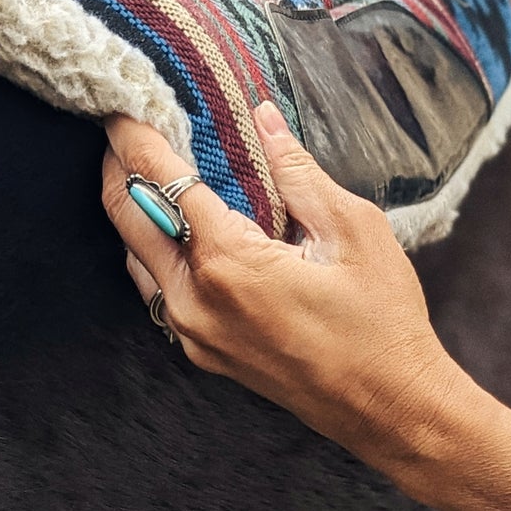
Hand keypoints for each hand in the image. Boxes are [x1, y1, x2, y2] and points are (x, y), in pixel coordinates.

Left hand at [102, 104, 467, 475]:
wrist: (391, 408)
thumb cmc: (384, 325)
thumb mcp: (355, 232)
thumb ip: (299, 173)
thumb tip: (264, 120)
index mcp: (230, 263)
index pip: (161, 181)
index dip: (137, 134)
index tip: (125, 102)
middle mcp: (197, 301)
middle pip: (127, 217)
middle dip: (120, 165)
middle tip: (125, 127)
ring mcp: (196, 333)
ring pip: (135, 257)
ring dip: (134, 210)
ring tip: (148, 172)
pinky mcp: (206, 354)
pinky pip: (159, 292)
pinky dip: (156, 251)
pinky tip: (179, 230)